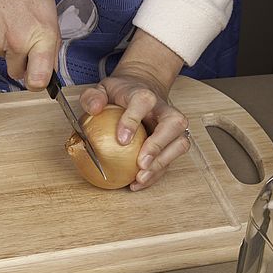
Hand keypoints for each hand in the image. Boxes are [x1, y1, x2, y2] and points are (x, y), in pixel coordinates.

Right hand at [0, 0, 59, 89]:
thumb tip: (48, 64)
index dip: (39, 82)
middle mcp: (16, 42)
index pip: (39, 80)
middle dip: (21, 61)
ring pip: (1, 55)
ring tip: (5, 14)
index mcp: (41, 35)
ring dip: (3, 42)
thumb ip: (49, 40)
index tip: (39, 80)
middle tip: (20, 35)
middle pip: (18, 72)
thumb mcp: (47, 7)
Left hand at [80, 30, 189, 190]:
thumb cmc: (122, 94)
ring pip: (180, 143)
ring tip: (141, 177)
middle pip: (173, 124)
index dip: (133, 119)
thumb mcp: (102, 89)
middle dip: (159, 145)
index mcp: (144, 94)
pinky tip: (138, 183)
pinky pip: (171, 159)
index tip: (121, 140)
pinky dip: (157, 173)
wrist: (143, 90)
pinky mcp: (173, 142)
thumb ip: (93, 96)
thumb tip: (95, 109)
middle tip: (141, 164)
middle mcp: (164, 110)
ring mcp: (173, 127)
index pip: (144, 101)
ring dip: (162, 163)